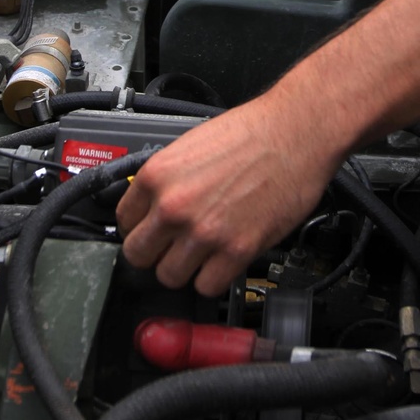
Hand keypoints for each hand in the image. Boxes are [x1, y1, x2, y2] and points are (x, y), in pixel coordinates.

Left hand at [115, 96, 335, 295]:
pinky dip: (214, 279)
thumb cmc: (252, 132)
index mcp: (157, 175)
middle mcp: (174, 206)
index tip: (151, 232)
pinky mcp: (237, 250)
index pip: (124, 220)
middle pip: (138, 255)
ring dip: (184, 269)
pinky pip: (207, 286)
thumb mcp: (190, 145)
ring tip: (201, 255)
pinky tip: (222, 261)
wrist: (295, 132)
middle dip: (155, 254)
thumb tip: (155, 205)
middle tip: (172, 248)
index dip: (139, 228)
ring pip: (169, 277)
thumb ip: (168, 180)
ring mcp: (204, 231)